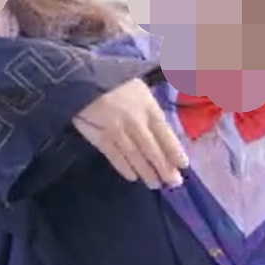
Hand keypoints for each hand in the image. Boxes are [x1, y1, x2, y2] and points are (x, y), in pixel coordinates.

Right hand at [72, 79, 187, 189]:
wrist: (82, 81)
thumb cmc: (114, 83)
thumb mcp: (139, 88)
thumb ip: (152, 107)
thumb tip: (163, 129)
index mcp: (147, 107)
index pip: (165, 134)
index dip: (175, 151)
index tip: (183, 165)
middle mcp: (135, 122)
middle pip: (152, 149)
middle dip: (164, 168)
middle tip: (173, 183)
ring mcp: (117, 131)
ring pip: (135, 156)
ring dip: (146, 172)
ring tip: (154, 184)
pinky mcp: (100, 138)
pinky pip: (115, 157)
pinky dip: (124, 168)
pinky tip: (132, 177)